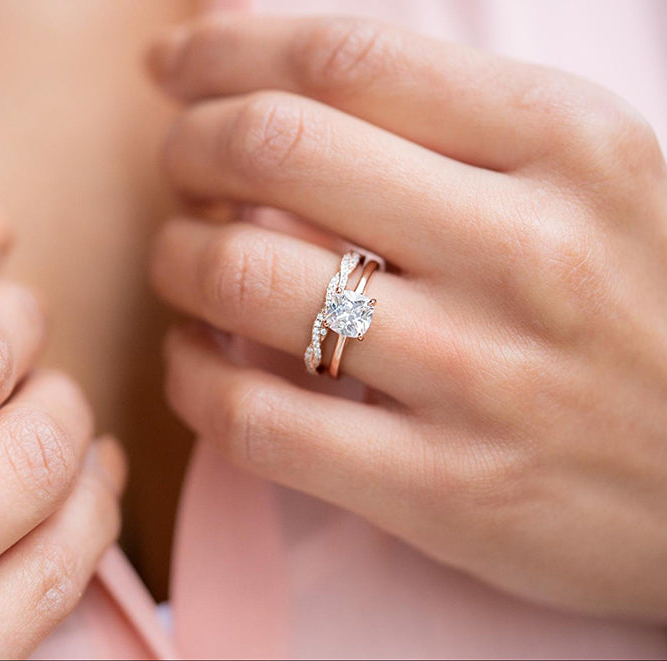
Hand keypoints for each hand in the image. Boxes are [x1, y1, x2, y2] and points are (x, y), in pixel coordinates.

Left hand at [148, 15, 666, 618]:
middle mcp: (528, 250)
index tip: (175, 65)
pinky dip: (190, 378)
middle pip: (276, 149)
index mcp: (569, 144)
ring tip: (185, 263)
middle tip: (179, 169)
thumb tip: (248, 30)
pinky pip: (255, 419)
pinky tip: (196, 359)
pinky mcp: (443, 490)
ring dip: (178, 260)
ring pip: (245, 279)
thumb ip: (434, 106)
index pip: (344, 57)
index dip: (226, 50)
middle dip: (187, 147)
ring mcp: (482, 377)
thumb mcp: (582, 175)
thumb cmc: (638, 307)